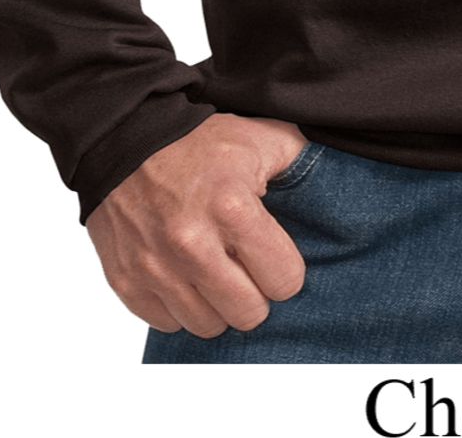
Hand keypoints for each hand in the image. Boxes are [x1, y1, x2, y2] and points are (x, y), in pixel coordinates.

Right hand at [86, 112, 308, 337]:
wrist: (126, 137)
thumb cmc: (197, 141)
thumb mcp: (260, 138)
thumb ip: (302, 161)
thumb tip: (335, 184)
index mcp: (232, 207)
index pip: (284, 281)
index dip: (285, 270)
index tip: (275, 254)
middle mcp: (192, 243)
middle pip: (248, 313)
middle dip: (255, 293)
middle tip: (247, 268)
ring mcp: (155, 265)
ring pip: (207, 326)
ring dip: (217, 304)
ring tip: (216, 271)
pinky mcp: (126, 280)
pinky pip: (167, 323)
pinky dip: (179, 306)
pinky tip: (184, 274)